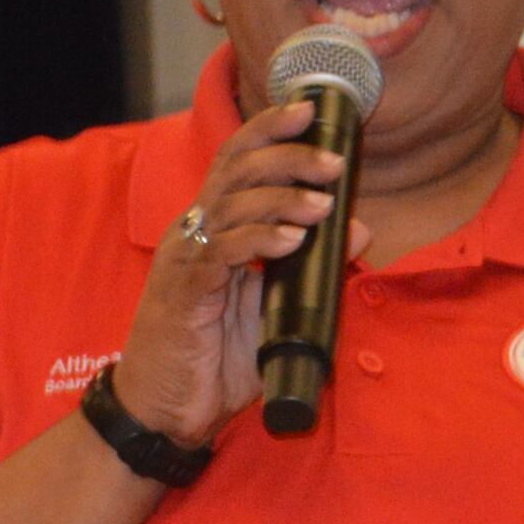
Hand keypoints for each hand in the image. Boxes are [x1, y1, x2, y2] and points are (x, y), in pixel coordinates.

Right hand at [106, 97, 366, 443]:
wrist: (164, 412)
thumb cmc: (213, 360)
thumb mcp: (276, 309)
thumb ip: (315, 270)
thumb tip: (359, 230)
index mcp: (214, 227)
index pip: (238, 160)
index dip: (270, 130)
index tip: (311, 111)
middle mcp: (196, 231)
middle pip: (236, 169)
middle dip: (287, 157)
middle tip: (332, 162)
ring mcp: (186, 258)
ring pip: (233, 205)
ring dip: (283, 199)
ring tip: (323, 204)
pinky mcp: (184, 292)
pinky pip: (223, 253)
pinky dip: (260, 240)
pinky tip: (292, 240)